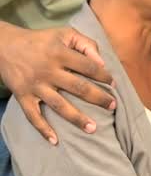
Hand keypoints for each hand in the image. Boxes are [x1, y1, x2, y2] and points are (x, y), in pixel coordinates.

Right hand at [0, 23, 114, 143]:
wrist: (5, 46)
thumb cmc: (42, 40)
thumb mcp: (65, 34)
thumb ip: (87, 44)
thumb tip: (103, 63)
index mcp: (60, 54)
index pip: (88, 67)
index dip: (104, 76)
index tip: (114, 84)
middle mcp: (49, 71)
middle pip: (78, 87)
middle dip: (98, 98)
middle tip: (113, 106)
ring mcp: (36, 86)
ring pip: (60, 105)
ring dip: (77, 118)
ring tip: (93, 129)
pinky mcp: (23, 96)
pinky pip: (33, 116)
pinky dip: (43, 129)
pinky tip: (55, 141)